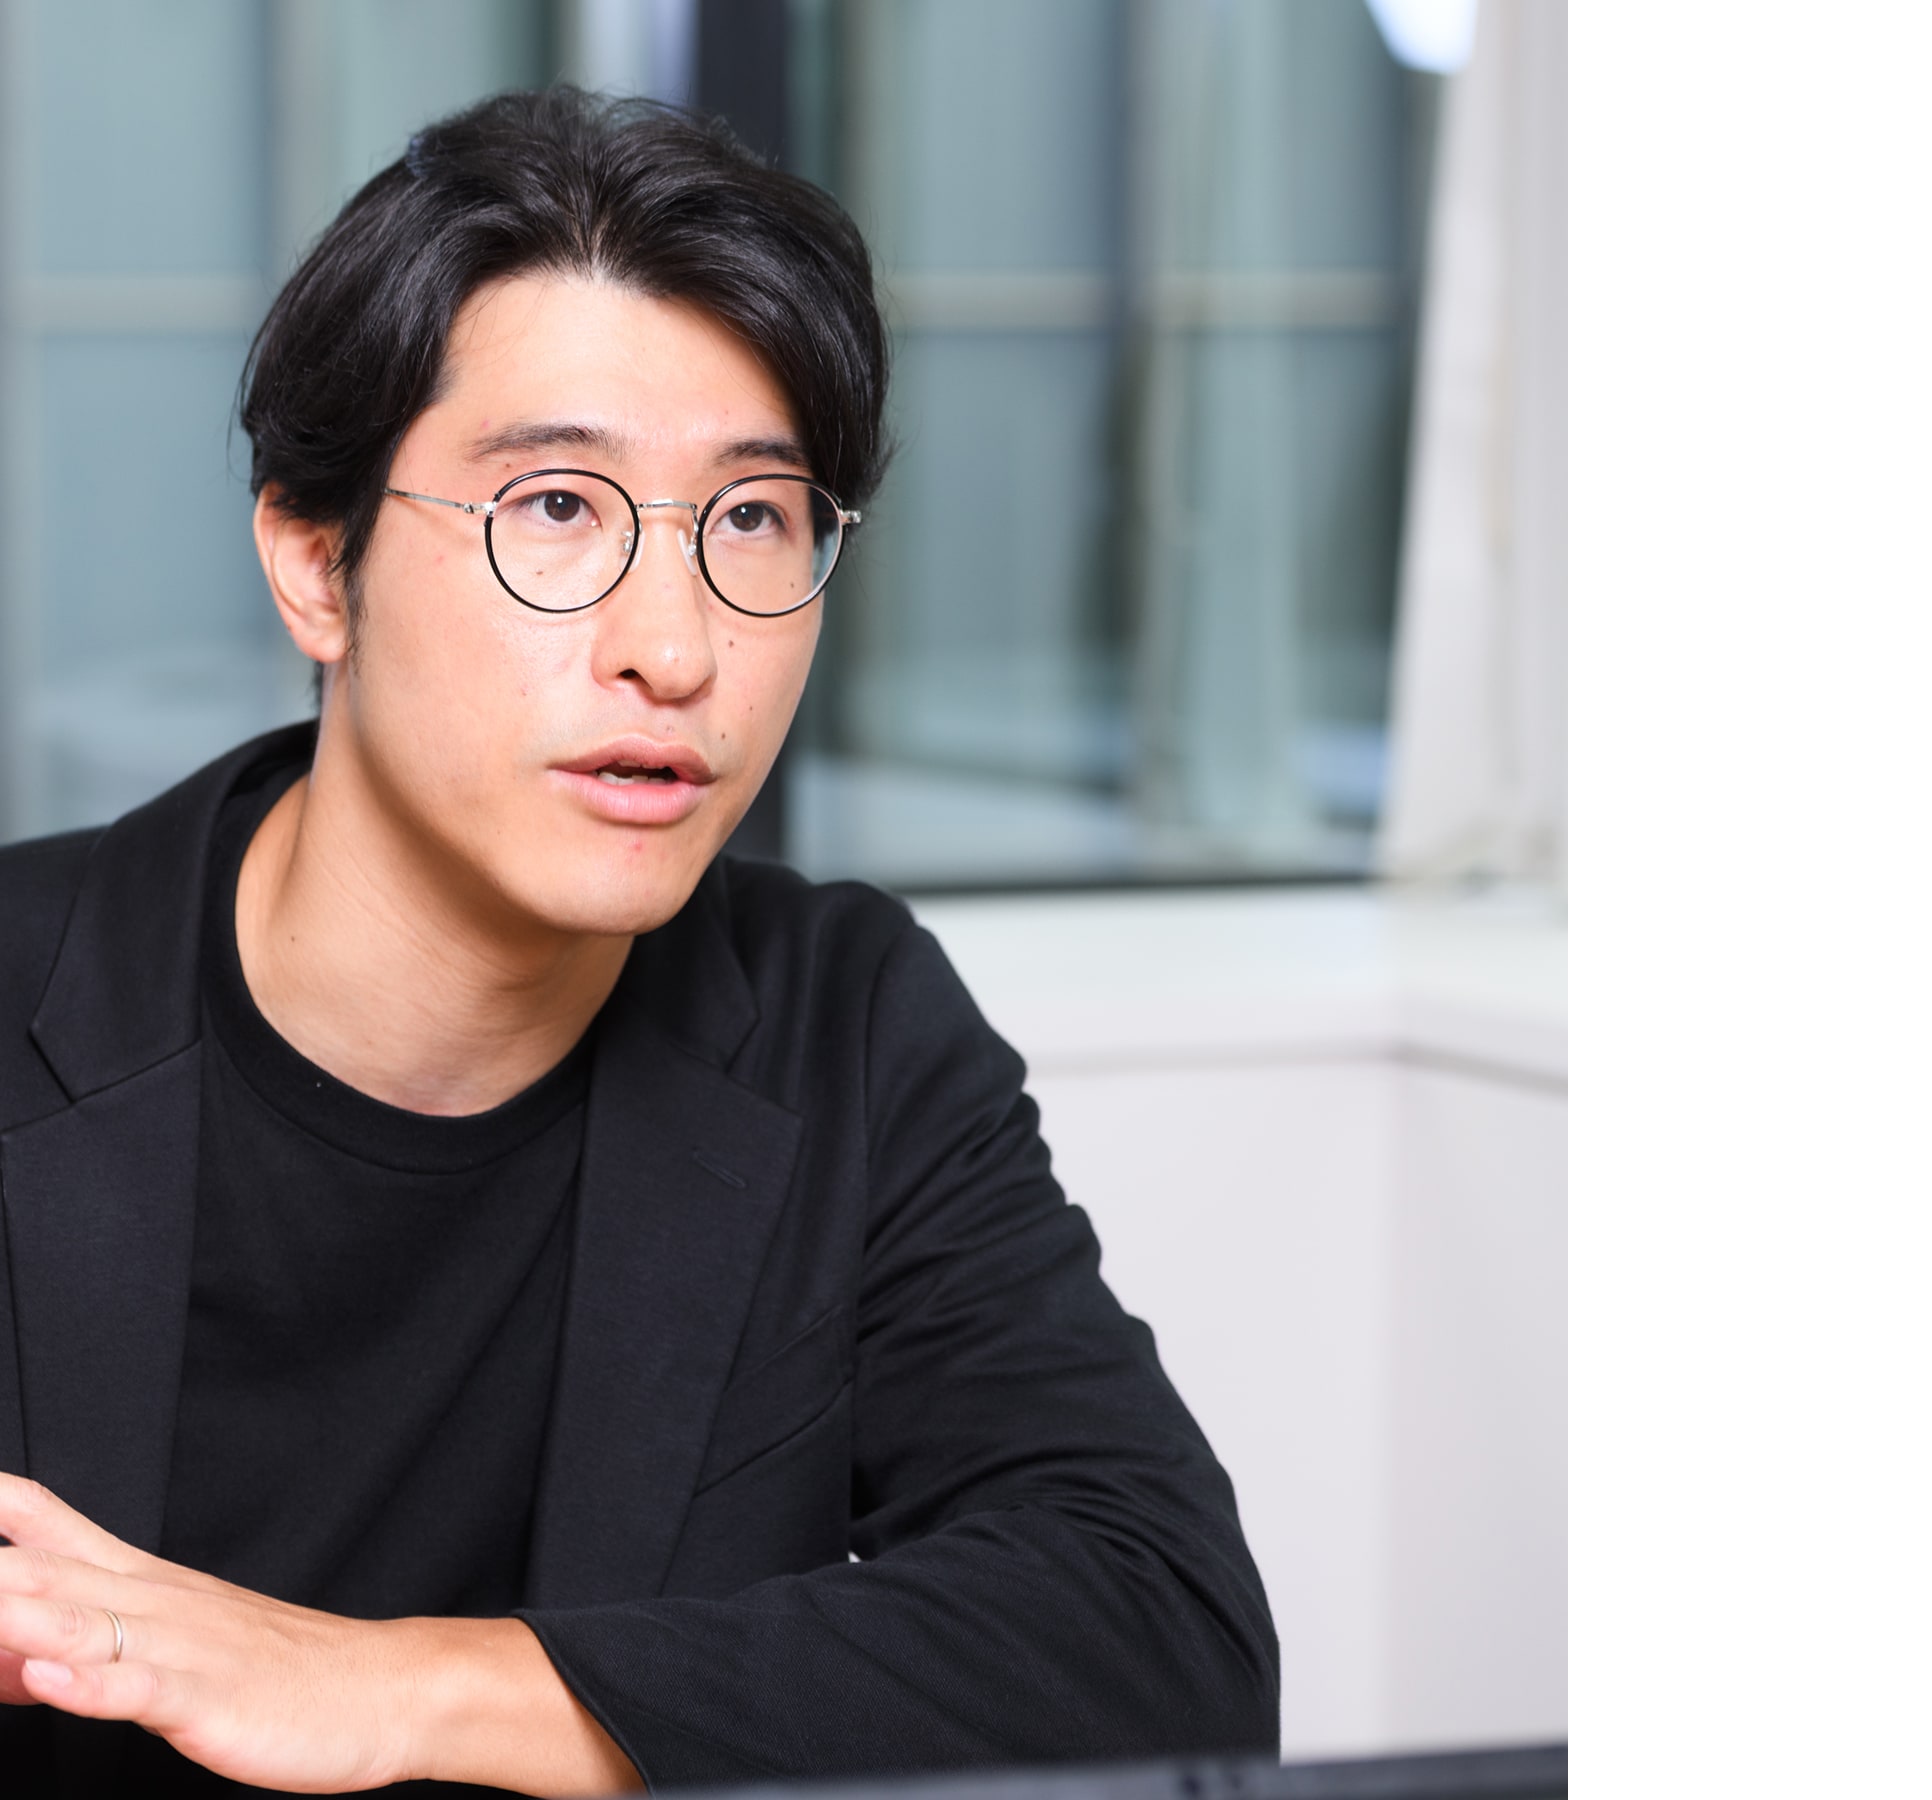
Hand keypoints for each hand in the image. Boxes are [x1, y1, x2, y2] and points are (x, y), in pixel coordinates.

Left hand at [0, 1474, 640, 1794]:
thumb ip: (76, 1647)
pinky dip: (91, 1680)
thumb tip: (6, 1655)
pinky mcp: (208, 1698)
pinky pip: (142, 1688)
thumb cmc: (272, 1670)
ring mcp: (180, 1646)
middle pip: (36, 1568)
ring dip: (13, 1609)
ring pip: (80, 1619)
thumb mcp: (163, 1655)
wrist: (381, 1687)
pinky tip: (49, 1674)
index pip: (40, 1520)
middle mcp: (151, 1600)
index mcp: (136, 1580)